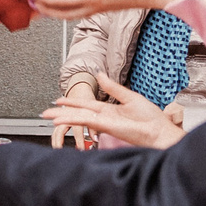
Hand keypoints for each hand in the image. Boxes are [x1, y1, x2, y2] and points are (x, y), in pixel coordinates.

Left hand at [29, 0, 183, 20]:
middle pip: (61, 14)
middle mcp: (94, 7)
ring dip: (55, 8)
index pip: (59, 2)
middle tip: (30, 1)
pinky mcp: (105, 6)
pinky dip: (68, 4)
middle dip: (43, 8)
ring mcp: (100, 8)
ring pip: (70, 13)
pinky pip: (80, 9)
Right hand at [39, 78, 182, 148]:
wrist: (159, 131)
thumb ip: (112, 87)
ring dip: (62, 116)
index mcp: (109, 109)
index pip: (86, 104)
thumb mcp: (129, 96)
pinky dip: (71, 120)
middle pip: (78, 112)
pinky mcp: (105, 126)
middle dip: (61, 111)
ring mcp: (103, 122)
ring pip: (78, 117)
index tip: (59, 99)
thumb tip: (100, 75)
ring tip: (48, 116)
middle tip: (46, 112)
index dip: (72, 101)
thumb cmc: (151, 118)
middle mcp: (103, 116)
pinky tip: (60, 120)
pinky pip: (85, 121)